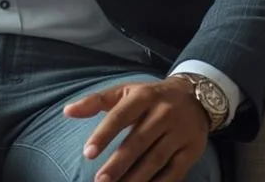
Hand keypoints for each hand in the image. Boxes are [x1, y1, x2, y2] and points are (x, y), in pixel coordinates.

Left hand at [64, 76, 209, 181]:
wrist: (196, 97)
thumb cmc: (150, 96)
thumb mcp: (125, 91)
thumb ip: (96, 101)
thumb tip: (67, 111)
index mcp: (144, 97)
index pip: (121, 117)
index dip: (104, 135)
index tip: (88, 153)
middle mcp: (164, 113)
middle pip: (138, 142)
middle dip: (118, 164)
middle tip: (101, 180)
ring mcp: (180, 133)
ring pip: (155, 160)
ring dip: (136, 178)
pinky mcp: (192, 150)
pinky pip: (174, 172)